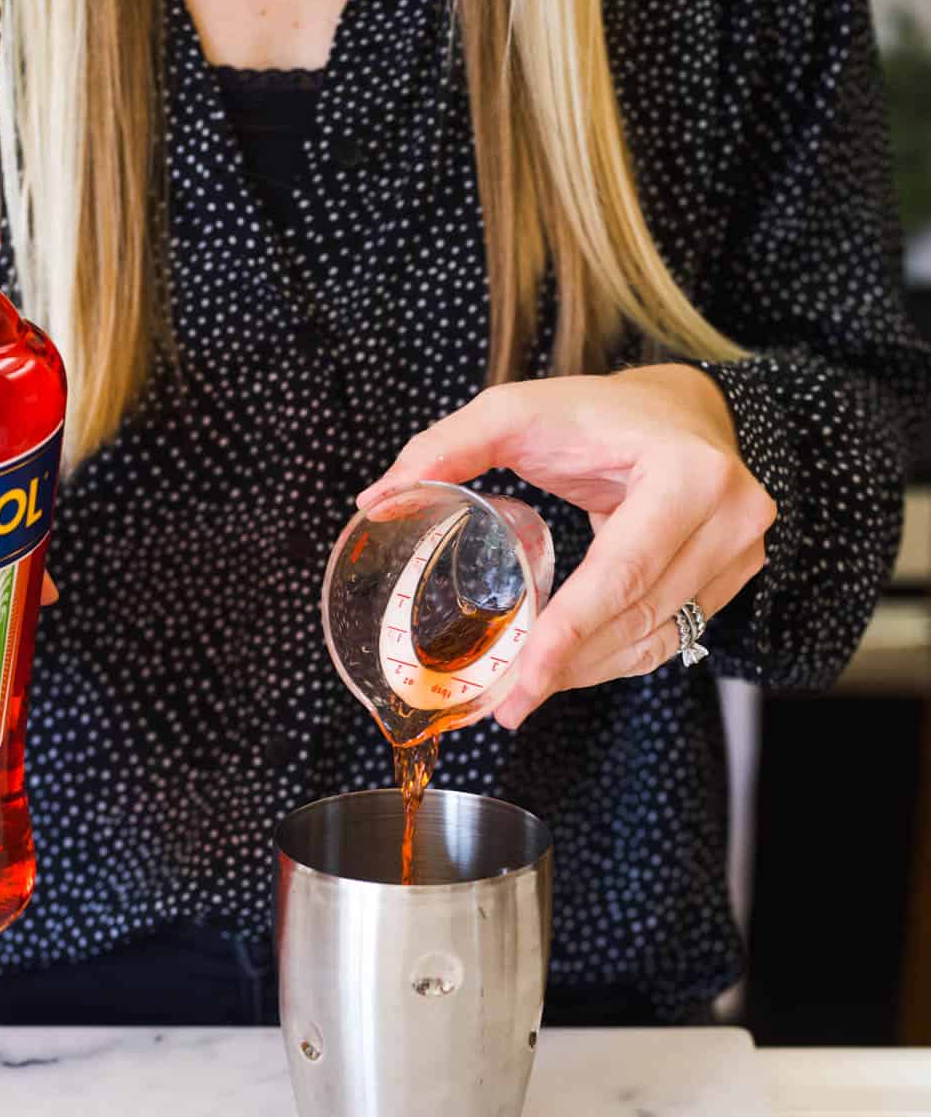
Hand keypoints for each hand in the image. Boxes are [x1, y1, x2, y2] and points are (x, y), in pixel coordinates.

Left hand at [359, 365, 775, 723]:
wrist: (685, 411)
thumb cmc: (598, 412)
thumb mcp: (519, 410)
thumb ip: (447, 446)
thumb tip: (375, 499)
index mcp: (687, 473)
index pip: (620, 575)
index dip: (568, 636)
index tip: (521, 686)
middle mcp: (730, 516)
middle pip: (638, 617)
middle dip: (569, 667)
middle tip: (508, 705)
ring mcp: (741, 550)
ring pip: (658, 638)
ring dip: (590, 671)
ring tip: (528, 692)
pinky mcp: (735, 576)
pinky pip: (673, 636)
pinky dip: (618, 658)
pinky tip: (572, 668)